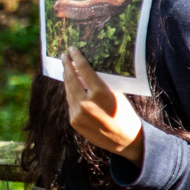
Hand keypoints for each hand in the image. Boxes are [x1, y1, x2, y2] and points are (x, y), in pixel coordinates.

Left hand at [62, 46, 144, 165]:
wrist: (125, 141)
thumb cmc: (124, 113)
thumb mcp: (116, 94)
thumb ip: (100, 83)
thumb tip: (87, 68)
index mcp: (100, 93)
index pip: (84, 70)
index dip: (77, 57)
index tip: (72, 49)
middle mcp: (86, 103)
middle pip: (71, 79)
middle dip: (67, 66)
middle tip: (64, 56)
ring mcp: (77, 114)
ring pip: (68, 91)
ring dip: (67, 78)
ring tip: (66, 68)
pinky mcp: (73, 121)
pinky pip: (70, 102)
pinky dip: (70, 92)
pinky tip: (70, 85)